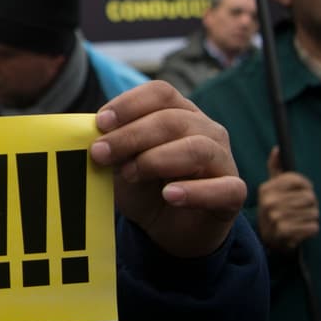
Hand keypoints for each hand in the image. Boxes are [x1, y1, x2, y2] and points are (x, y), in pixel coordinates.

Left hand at [91, 81, 245, 258]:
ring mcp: (223, 159)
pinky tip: (170, 195)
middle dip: (131, 135)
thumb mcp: (121, 163)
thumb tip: (87, 136)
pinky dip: (195, 191)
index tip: (100, 122)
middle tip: (100, 153)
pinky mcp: (233, 192)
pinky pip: (225, 188)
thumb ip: (110, 148)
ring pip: (198, 147)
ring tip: (130, 174)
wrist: (168, 227)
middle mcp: (205, 129)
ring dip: (157, 159)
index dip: (129, 104)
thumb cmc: (145, 186)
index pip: (160, 93)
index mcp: (178, 112)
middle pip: (172, 119)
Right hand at [257, 146, 318, 250]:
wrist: (267, 240)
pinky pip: (313, 227)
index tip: (301, 192)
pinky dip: (311, 230)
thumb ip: (275, 168)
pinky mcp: (285, 233)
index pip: (298, 180)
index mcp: (267, 188)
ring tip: (299, 220)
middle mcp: (269, 201)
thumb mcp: (271, 189)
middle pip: (309, 197)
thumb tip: (278, 148)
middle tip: (300, 210)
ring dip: (311, 218)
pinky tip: (300, 230)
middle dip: (310, 205)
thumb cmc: (274, 210)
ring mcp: (276, 217)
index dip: (305, 186)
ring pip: (313, 213)